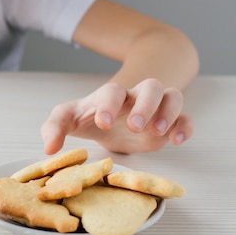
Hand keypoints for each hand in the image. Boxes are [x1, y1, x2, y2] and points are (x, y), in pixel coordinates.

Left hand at [41, 78, 193, 153]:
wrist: (112, 121)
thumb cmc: (90, 117)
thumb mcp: (69, 120)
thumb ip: (54, 127)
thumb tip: (49, 148)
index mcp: (110, 95)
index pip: (112, 91)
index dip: (108, 105)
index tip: (102, 124)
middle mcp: (136, 97)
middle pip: (150, 86)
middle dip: (145, 105)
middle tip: (134, 126)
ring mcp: (156, 108)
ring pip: (172, 96)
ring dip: (168, 111)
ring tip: (158, 132)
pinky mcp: (169, 123)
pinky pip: (185, 117)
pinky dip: (185, 126)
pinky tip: (177, 140)